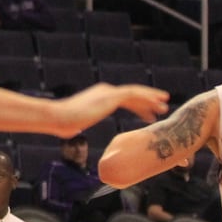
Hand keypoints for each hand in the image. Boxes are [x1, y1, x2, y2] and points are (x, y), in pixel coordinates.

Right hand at [52, 84, 167, 134]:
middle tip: (161, 106)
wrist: (58, 116)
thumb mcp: (71, 124)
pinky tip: (157, 105)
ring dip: (151, 100)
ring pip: (136, 93)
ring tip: (164, 107)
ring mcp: (108, 92)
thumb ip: (75, 125)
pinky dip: (147, 99)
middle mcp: (104, 91)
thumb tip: (71, 131)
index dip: (137, 106)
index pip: (122, 99)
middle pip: (132, 94)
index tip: (148, 114)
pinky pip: (134, 95)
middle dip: (148, 101)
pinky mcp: (111, 96)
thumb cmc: (60, 123)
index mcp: (97, 96)